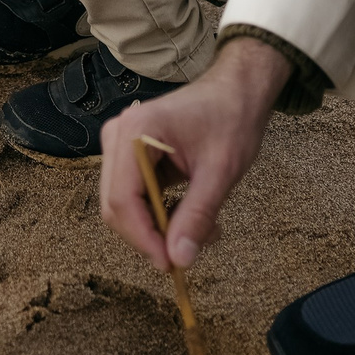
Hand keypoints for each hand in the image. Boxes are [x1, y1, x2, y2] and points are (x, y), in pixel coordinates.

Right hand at [99, 38, 290, 269]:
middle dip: (150, 236)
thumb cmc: (231, 119)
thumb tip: (179, 259)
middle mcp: (118, 136)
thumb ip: (198, 215)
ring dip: (158, 228)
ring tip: (204, 231)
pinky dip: (160, 214)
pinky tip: (191, 216)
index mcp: (135, 132)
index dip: (143, 238)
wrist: (238, 90)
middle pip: (117, 205)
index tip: (170, 265)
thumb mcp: (220, 171)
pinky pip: (135, 196)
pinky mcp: (131, 155)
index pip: (122, 199)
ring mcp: (121, 145)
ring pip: (125, 205)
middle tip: (189, 253)